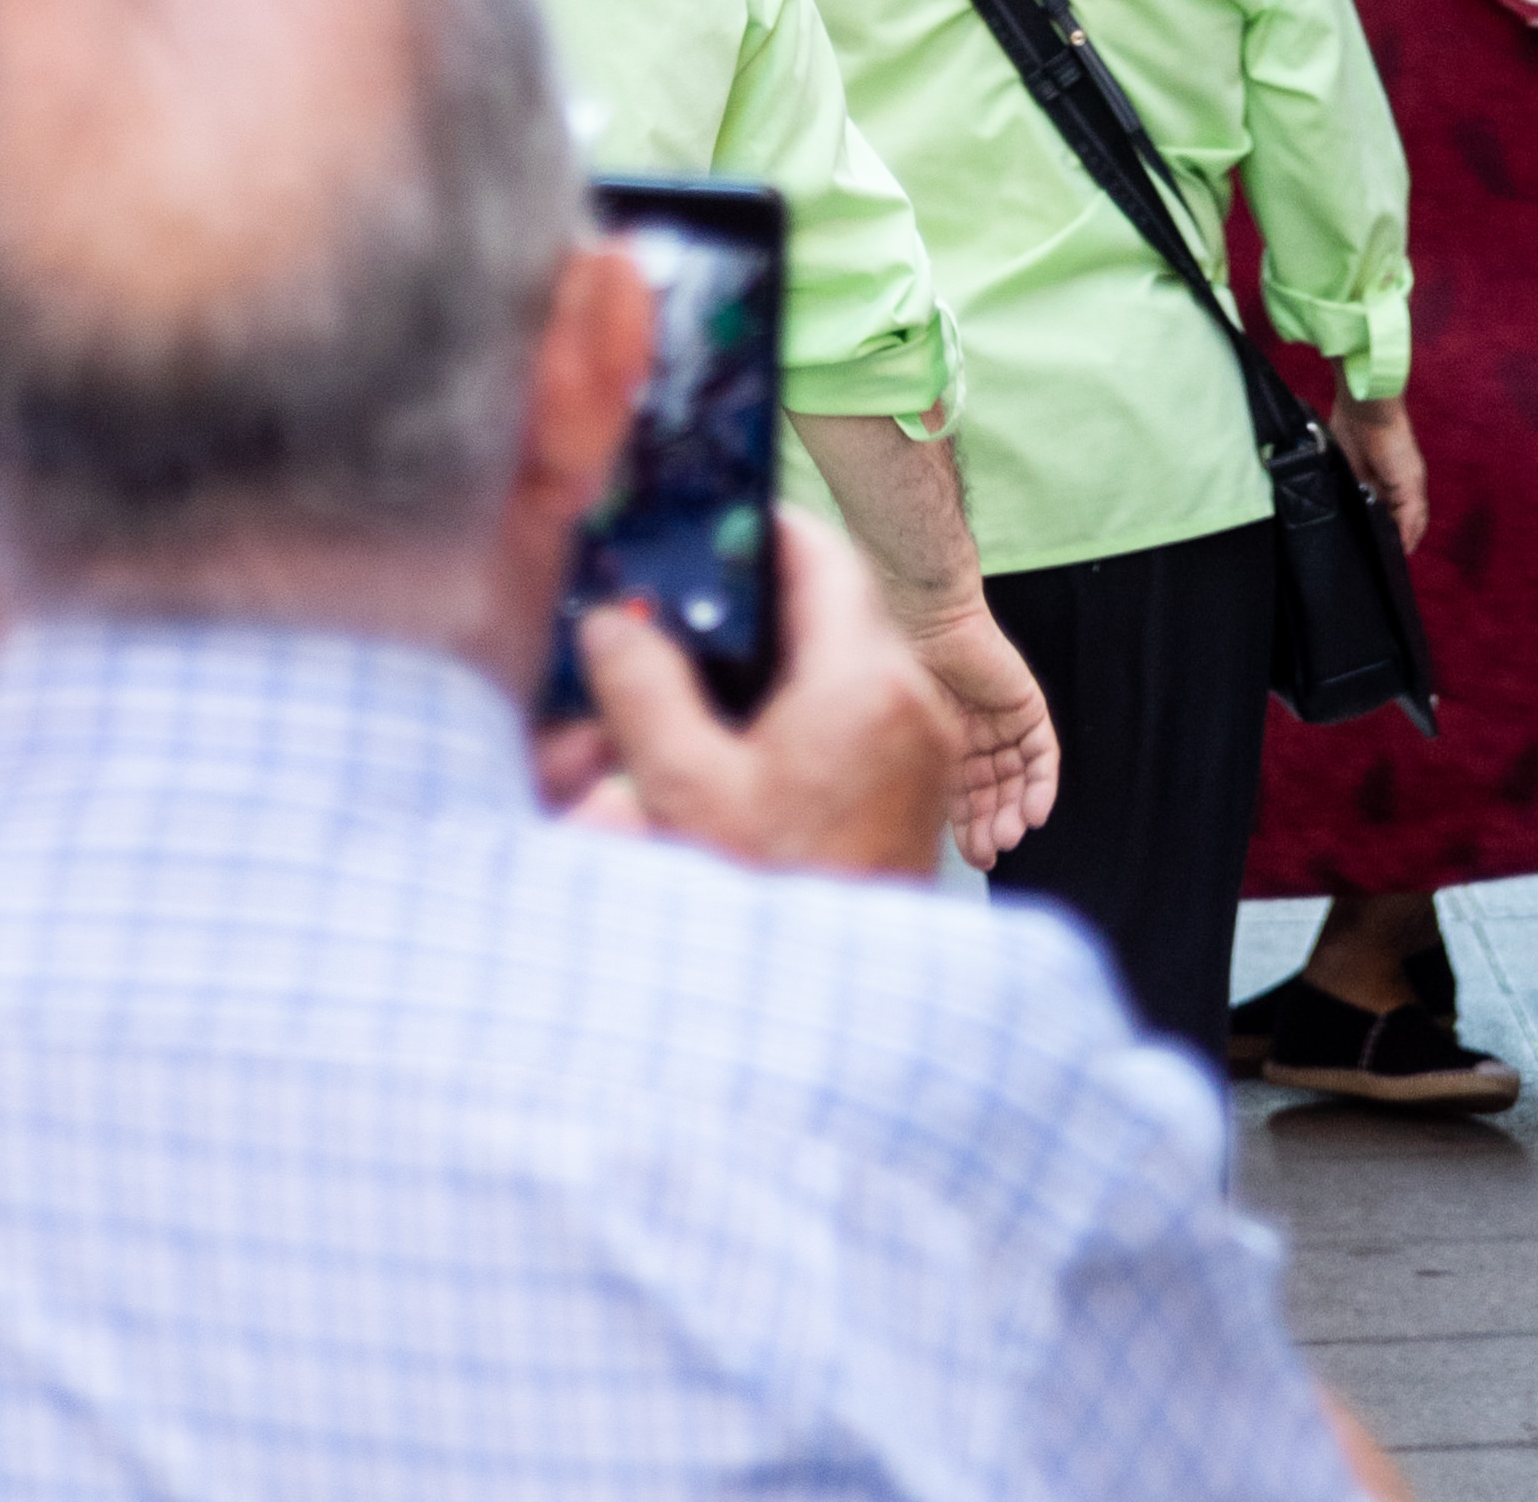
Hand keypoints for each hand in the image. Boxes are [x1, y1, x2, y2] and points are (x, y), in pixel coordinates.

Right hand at [559, 510, 955, 879]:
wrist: (840, 1014)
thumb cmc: (771, 898)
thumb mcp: (686, 792)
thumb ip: (643, 691)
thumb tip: (612, 622)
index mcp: (865, 682)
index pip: (823, 555)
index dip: (764, 528)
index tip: (712, 523)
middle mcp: (912, 699)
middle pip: (837, 603)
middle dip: (763, 598)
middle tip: (695, 599)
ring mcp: (925, 744)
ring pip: (850, 655)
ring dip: (784, 652)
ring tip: (710, 670)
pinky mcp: (918, 783)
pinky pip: (864, 705)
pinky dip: (809, 699)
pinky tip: (747, 736)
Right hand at [897, 589, 1060, 865]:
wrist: (919, 620)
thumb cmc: (893, 672)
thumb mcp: (897, 735)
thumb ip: (908, 776)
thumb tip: (898, 833)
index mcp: (940, 747)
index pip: (961, 802)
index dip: (968, 835)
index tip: (973, 863)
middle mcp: (973, 739)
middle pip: (992, 796)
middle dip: (990, 827)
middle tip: (989, 853)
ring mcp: (1000, 724)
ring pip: (1017, 781)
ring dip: (1015, 812)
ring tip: (1007, 835)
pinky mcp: (1026, 708)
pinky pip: (1041, 754)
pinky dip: (1041, 785)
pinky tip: (1034, 813)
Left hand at [1341, 388, 1428, 549]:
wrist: (1364, 415)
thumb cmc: (1394, 447)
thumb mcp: (1410, 484)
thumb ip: (1410, 517)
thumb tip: (1405, 550)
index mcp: (1405, 496)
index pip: (1406, 529)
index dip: (1400, 547)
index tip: (1388, 570)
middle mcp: (1384, 494)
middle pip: (1381, 526)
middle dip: (1376, 541)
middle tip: (1366, 565)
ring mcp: (1361, 488)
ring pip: (1360, 519)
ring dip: (1356, 530)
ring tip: (1347, 554)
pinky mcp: (1340, 480)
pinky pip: (1340, 504)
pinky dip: (1339, 515)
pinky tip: (1333, 529)